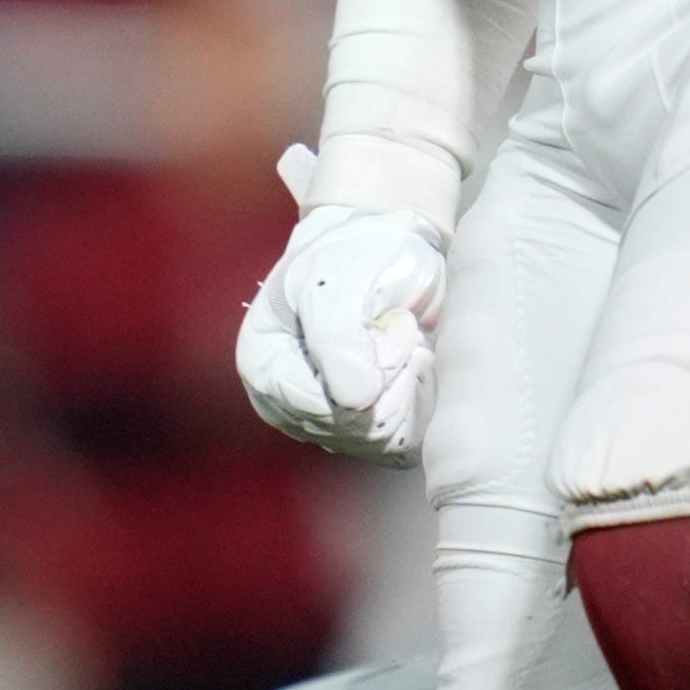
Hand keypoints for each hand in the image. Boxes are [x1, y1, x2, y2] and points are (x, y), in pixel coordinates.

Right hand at [237, 173, 448, 462]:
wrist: (389, 247)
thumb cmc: (354, 253)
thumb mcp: (337, 279)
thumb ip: (339, 337)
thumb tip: (356, 401)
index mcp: (266, 366)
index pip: (320, 406)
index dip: (368, 372)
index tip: (393, 322)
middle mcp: (291, 404)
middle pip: (351, 429)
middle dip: (392, 377)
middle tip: (404, 328)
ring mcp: (329, 418)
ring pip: (380, 440)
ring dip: (409, 387)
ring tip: (409, 341)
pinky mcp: (367, 424)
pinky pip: (403, 442)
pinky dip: (423, 402)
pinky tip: (419, 362)